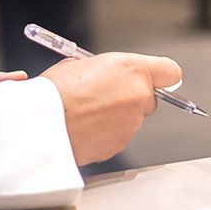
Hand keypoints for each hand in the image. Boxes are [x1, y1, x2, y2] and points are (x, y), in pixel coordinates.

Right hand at [42, 52, 182, 165]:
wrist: (41, 124)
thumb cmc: (56, 90)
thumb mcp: (82, 63)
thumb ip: (107, 70)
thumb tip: (111, 76)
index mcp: (132, 70)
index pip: (169, 71)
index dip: (161, 75)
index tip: (156, 78)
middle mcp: (138, 97)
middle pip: (148, 98)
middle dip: (131, 98)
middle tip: (104, 95)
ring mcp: (130, 124)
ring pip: (130, 119)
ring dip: (115, 116)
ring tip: (85, 112)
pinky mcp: (119, 145)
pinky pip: (116, 136)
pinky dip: (104, 133)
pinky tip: (83, 127)